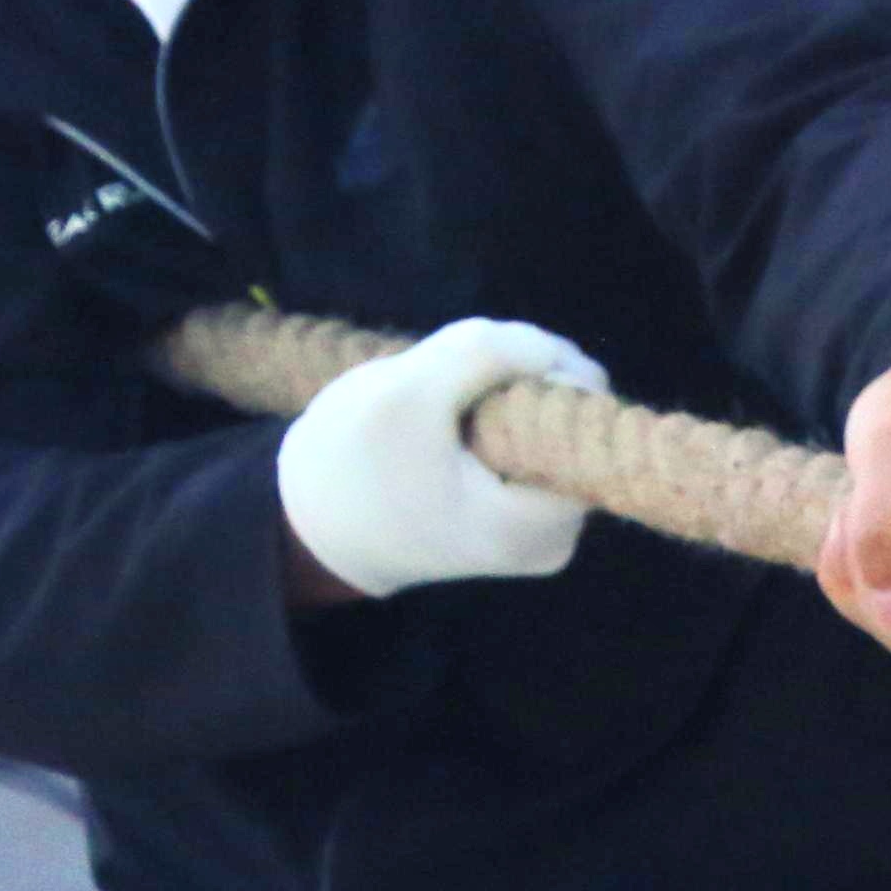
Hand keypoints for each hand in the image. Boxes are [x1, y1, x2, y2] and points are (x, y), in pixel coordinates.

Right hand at [274, 315, 604, 600]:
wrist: (306, 527)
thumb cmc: (348, 466)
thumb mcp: (408, 390)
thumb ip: (488, 353)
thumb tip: (556, 351)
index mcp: (539, 527)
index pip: (583, 416)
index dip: (542, 373)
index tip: (480, 375)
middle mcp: (558, 539)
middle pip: (570, 421)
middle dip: (518, 386)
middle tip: (449, 394)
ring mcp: (544, 532)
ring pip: (547, 427)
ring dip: (502, 400)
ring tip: (441, 414)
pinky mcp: (522, 518)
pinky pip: (530, 445)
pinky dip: (496, 423)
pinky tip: (449, 431)